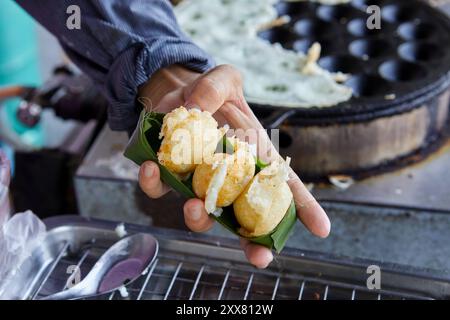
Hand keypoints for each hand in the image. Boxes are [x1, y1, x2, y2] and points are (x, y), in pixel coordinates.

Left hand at [137, 64, 329, 267]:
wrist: (175, 94)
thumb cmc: (210, 91)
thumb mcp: (222, 78)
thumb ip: (216, 85)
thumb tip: (197, 108)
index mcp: (254, 157)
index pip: (284, 184)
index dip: (304, 208)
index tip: (322, 230)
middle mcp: (230, 178)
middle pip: (246, 217)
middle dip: (253, 241)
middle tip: (260, 254)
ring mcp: (199, 182)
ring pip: (203, 214)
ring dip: (200, 218)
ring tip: (195, 206)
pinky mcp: (168, 176)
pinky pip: (160, 189)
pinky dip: (154, 184)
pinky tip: (152, 167)